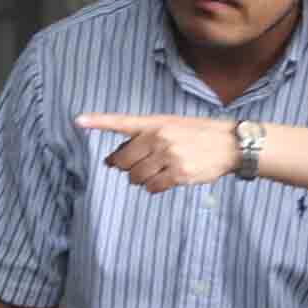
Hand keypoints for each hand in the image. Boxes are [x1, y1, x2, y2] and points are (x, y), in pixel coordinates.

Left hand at [77, 113, 239, 193]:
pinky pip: (153, 188)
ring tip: (157, 172)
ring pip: (137, 177)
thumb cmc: (198, 134)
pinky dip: (154, 187)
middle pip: (124, 161)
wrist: (228, 144)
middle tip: (137, 167)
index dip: (98, 121)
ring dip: (141, 179)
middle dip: (126, 168)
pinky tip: (165, 180)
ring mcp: (169, 156)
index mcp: (155, 123)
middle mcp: (160, 138)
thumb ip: (144, 138)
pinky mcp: (178, 174)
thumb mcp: (171, 126)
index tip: (78, 120)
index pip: (122, 122)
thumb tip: (114, 159)